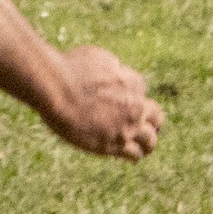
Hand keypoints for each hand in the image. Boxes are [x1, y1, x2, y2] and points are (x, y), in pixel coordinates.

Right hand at [42, 46, 163, 159]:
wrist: (56, 89)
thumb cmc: (69, 68)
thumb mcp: (95, 56)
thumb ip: (110, 64)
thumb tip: (114, 67)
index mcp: (132, 82)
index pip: (140, 88)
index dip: (130, 92)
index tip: (121, 98)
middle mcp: (136, 106)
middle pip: (156, 115)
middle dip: (151, 119)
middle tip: (146, 125)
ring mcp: (127, 127)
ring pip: (150, 140)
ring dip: (148, 142)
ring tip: (145, 147)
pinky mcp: (115, 144)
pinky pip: (134, 154)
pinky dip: (135, 155)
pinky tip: (131, 157)